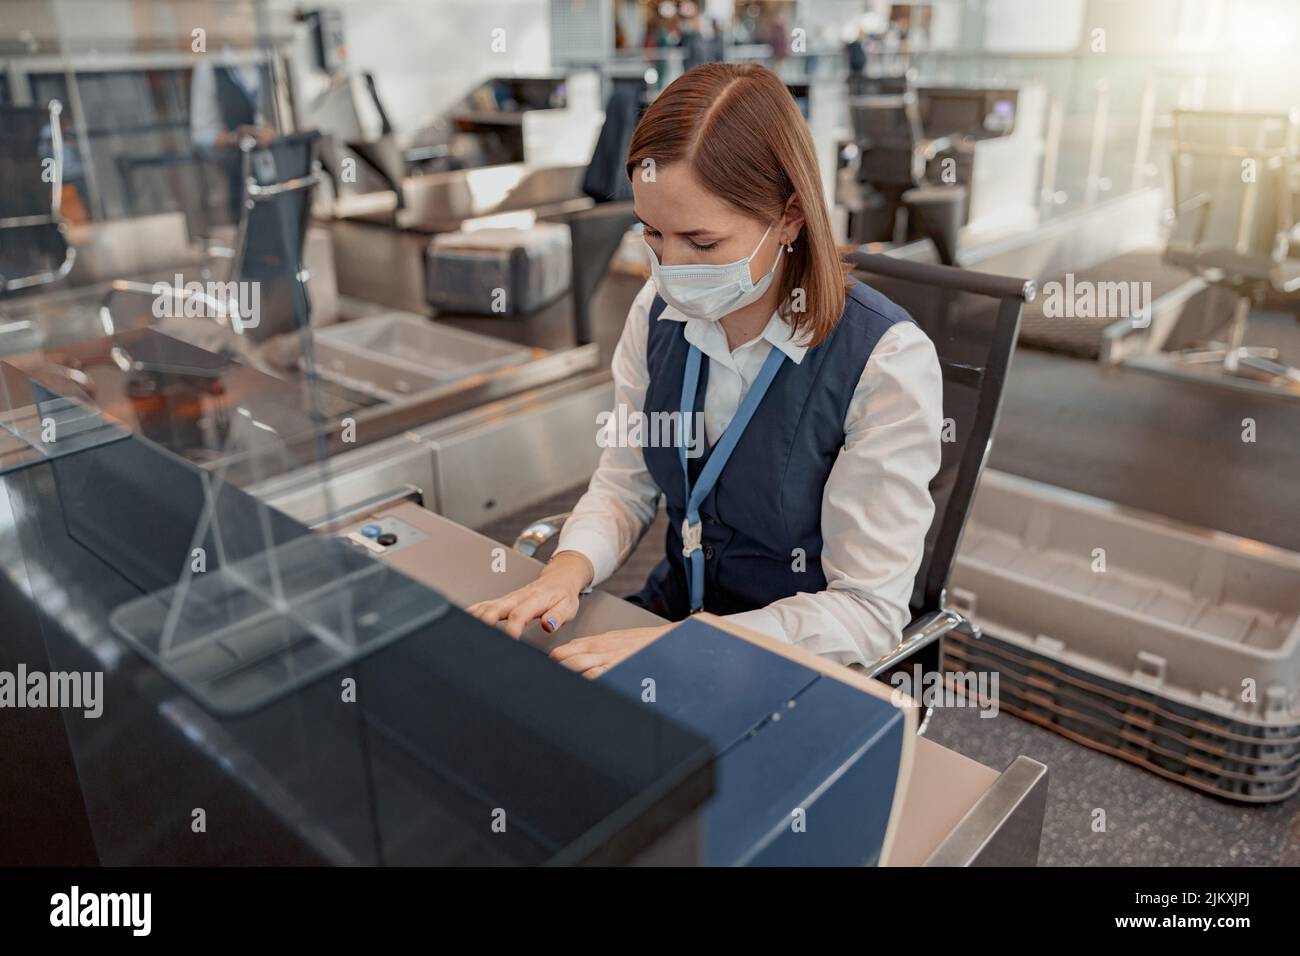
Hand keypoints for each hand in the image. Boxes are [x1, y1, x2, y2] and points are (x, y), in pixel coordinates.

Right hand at [466, 550, 593, 638]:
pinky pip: (483, 605)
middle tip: (476, 639)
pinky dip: (471, 613)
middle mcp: (517, 598)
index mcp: (534, 600)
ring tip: (461, 631)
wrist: (560, 578)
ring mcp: (507, 598)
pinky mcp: (503, 601)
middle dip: (484, 623)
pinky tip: (461, 620)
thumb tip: (549, 625)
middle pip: (495, 608)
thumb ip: (558, 616)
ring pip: (486, 606)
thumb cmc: (563, 595)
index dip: (512, 628)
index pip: (519, 614)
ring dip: (473, 617)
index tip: (509, 641)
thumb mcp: (568, 607)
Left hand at [549, 624, 671, 678]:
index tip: (541, 672)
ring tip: (554, 689)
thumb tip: (572, 655)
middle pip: (563, 660)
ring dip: (564, 678)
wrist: (665, 641)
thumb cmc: (640, 642)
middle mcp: (597, 651)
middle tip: (542, 684)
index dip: (550, 663)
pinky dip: (584, 683)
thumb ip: (592, 647)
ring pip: (575, 668)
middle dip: (552, 671)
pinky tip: (578, 692)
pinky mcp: (617, 670)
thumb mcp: (612, 640)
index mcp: (594, 642)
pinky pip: (594, 678)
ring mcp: (607, 661)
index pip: (561, 652)